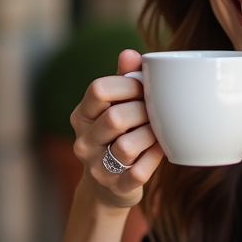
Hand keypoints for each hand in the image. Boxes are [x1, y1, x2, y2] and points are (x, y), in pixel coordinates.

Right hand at [70, 49, 163, 208]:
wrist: (109, 188)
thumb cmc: (117, 136)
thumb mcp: (115, 106)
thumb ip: (123, 79)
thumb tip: (129, 53)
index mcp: (82, 115)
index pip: (98, 90)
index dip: (127, 84)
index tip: (144, 88)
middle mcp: (83, 142)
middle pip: (115, 117)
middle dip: (143, 111)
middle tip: (155, 111)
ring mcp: (97, 167)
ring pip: (127, 146)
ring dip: (150, 135)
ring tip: (158, 131)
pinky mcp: (116, 188)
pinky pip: (139, 172)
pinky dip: (154, 158)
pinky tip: (160, 150)